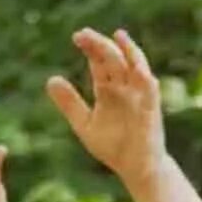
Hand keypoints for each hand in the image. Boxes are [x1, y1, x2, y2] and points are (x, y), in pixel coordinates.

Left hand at [48, 28, 165, 185]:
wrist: (135, 167)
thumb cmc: (112, 145)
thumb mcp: (83, 123)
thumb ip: (69, 103)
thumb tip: (50, 80)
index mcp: (108, 91)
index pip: (99, 64)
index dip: (90, 49)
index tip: (76, 36)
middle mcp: (124, 88)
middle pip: (113, 60)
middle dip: (100, 46)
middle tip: (83, 34)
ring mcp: (139, 95)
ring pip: (134, 66)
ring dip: (126, 51)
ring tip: (116, 36)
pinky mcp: (151, 107)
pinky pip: (149, 86)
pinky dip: (142, 73)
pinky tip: (134, 62)